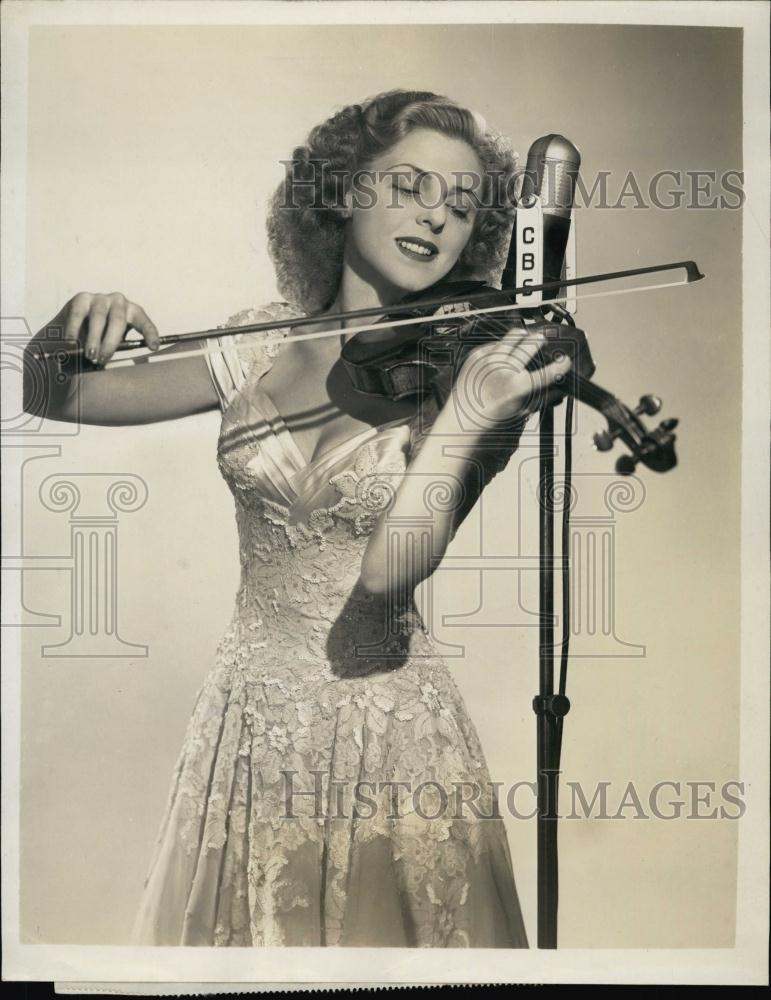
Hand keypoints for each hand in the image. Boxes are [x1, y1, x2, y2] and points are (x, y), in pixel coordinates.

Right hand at [57, 291, 160, 364]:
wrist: (70, 330)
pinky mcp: (81, 298)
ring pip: (98, 317)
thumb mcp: (112, 346)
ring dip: (94, 338)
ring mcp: (100, 299)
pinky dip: (74, 329)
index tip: (153, 347)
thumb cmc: (98, 341)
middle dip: (111, 342)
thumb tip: (120, 375)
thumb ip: (118, 353)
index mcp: (132, 313)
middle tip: (103, 358)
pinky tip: (71, 341)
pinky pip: (78, 314)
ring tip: (90, 355)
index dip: (150, 334)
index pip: (144, 322)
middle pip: (118, 320)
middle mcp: (118, 302)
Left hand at [448, 325, 571, 428]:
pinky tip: (504, 355)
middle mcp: (502, 370)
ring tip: (528, 339)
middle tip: (543, 342)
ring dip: (524, 337)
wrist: (463, 415)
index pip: (546, 373)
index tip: (565, 361)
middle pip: (531, 343)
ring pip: (514, 335)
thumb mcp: (521, 410)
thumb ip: (543, 397)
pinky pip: (496, 342)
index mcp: (515, 387)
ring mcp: (488, 360)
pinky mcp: (478, 355)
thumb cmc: (491, 415)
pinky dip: (504, 346)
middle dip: (541, 341)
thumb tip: (561, 388)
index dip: (561, 365)